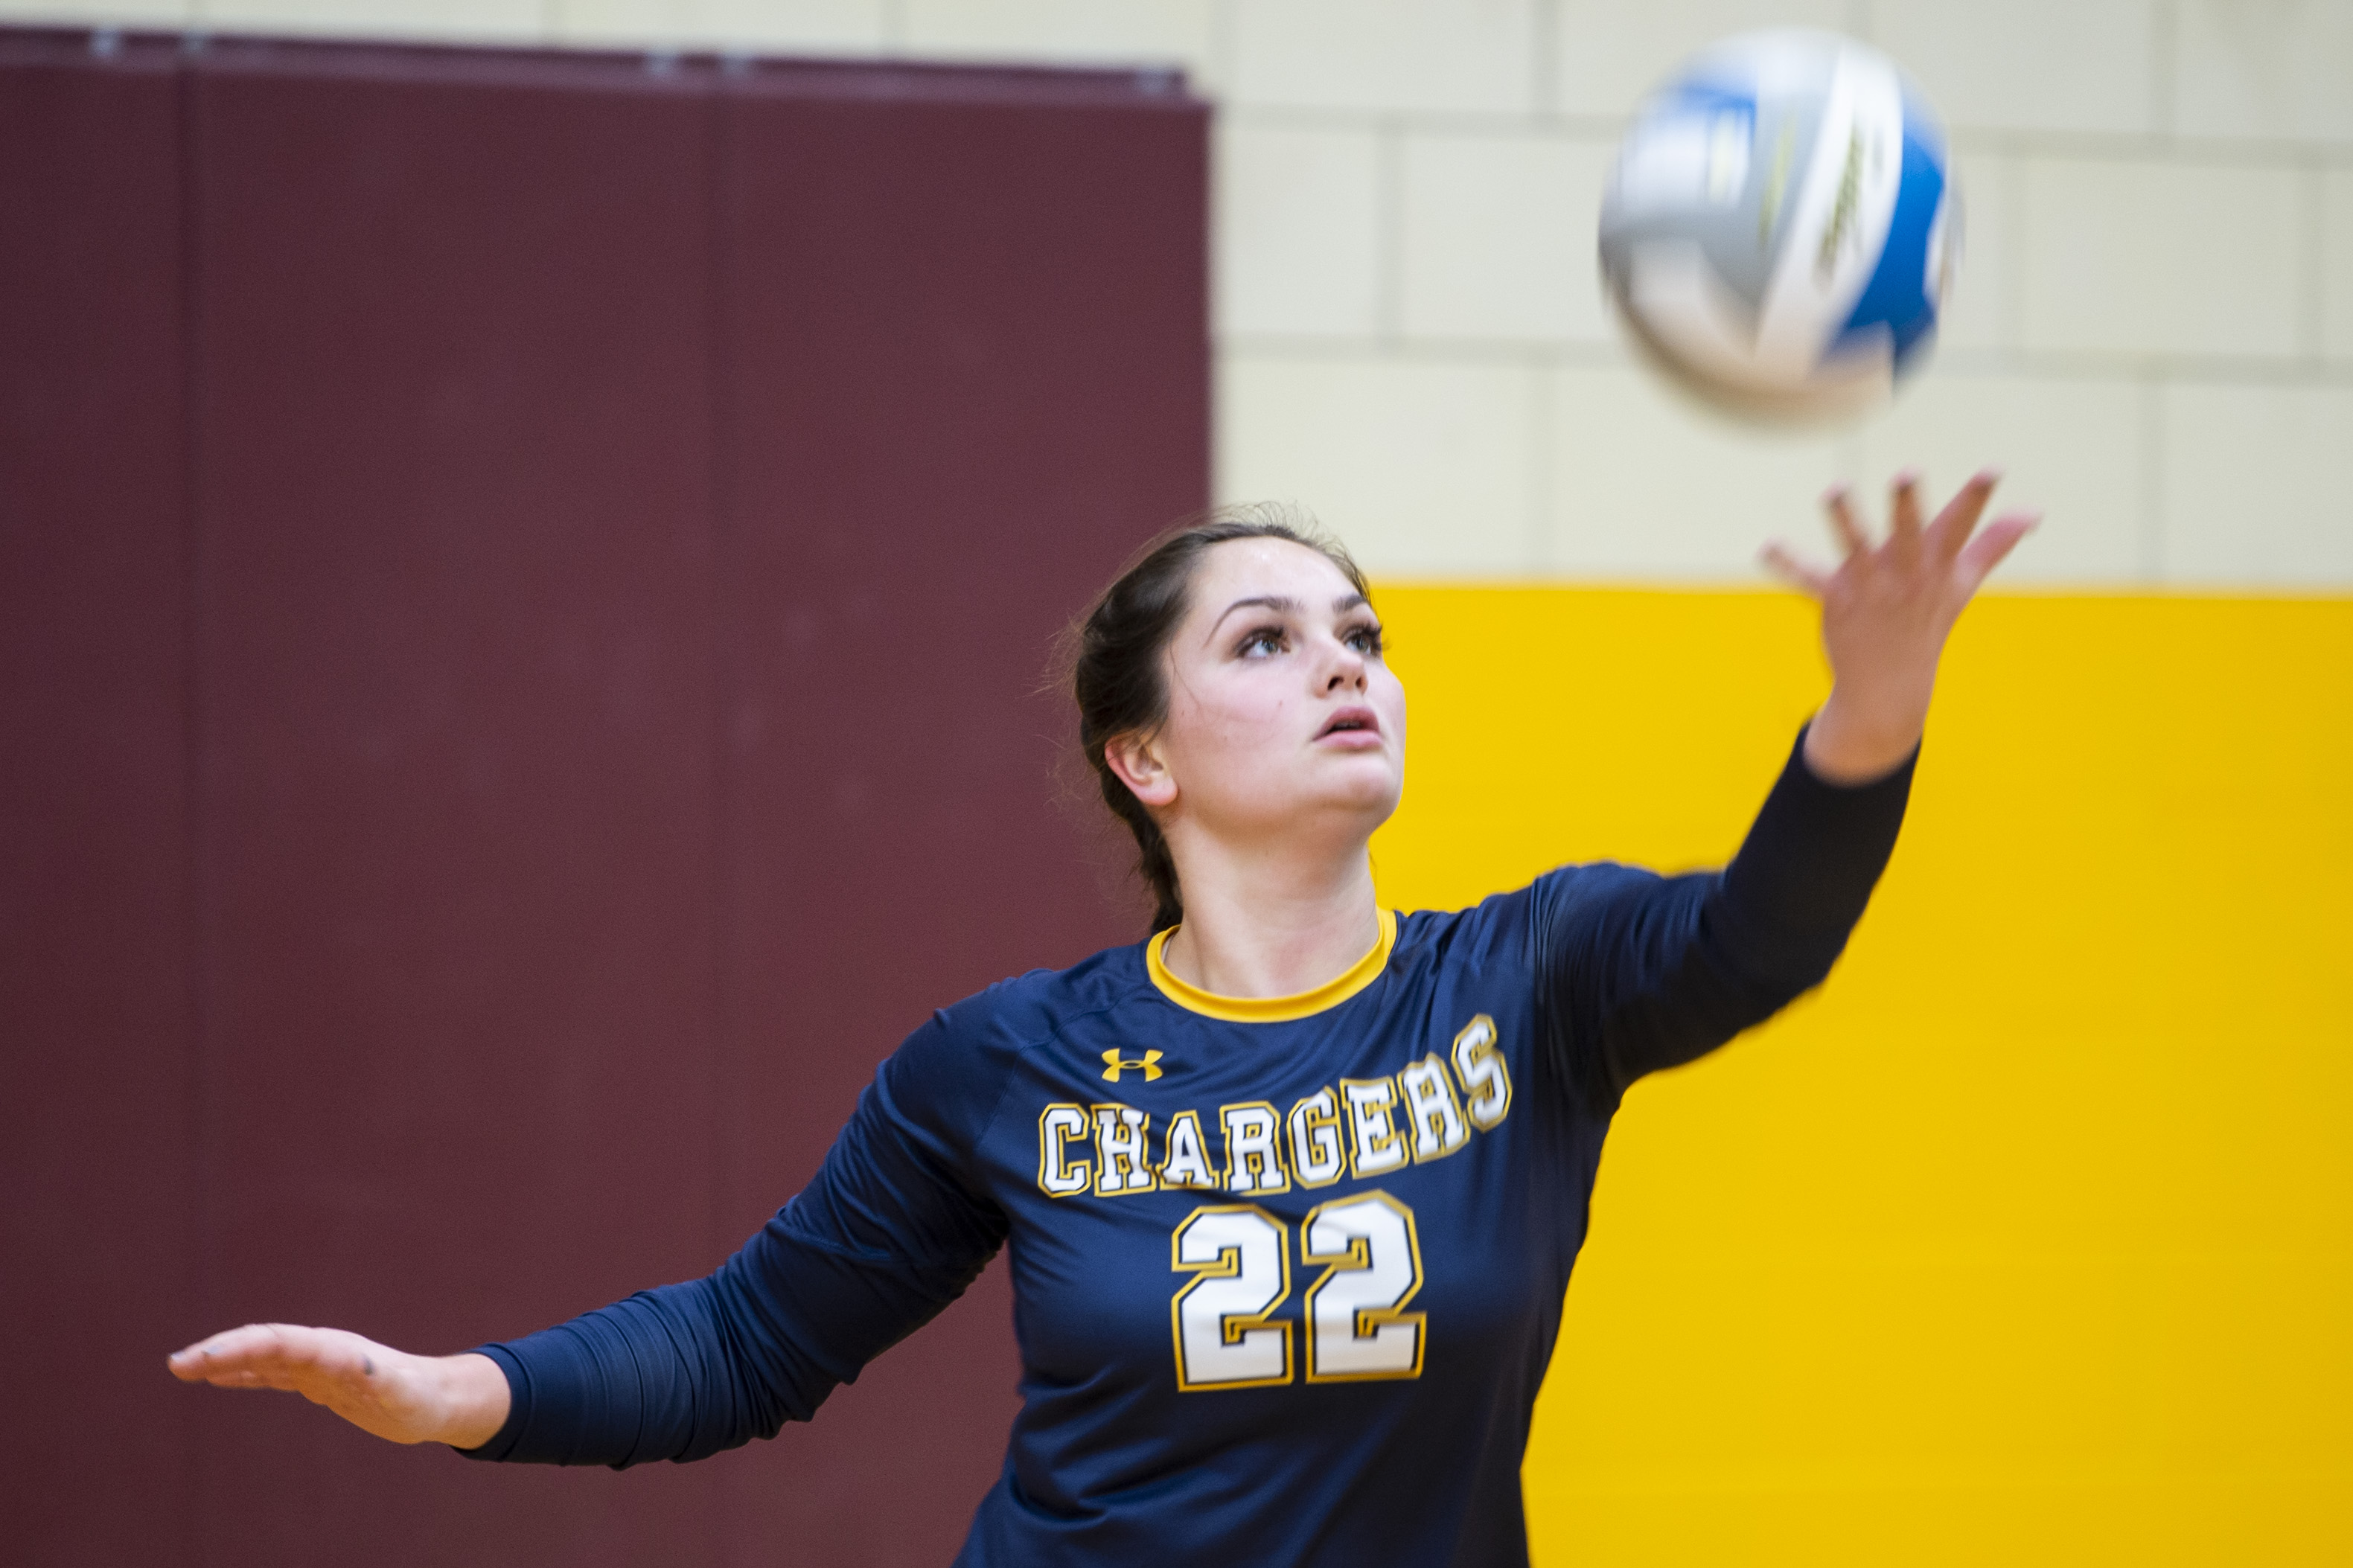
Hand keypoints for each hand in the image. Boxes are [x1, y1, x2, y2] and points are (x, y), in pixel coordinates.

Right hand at [167, 1323, 509, 1448]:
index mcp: (335, 1350)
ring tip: (183, 1367)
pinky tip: (219, 1378)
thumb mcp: (401, 1393)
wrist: (436, 1399)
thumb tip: (360, 1369)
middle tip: (177, 1364)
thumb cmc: (421, 1397)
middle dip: (220, 1352)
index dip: (241, 1348)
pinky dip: (244, 1373)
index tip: (204, 1359)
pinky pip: (272, 1374)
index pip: (279, 1343)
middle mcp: (321, 1351)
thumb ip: (381, 1380)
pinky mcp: (318, 1381)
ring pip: (262, 1356)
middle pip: (263, 1345)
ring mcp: (317, 1365)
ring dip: (225, 1360)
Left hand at [1763, 468, 2034, 782]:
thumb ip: (1993, 544)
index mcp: (1938, 567)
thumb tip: (2034, 512)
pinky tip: (1768, 548)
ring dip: (1844, 520)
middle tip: (1906, 473)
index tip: (1993, 469)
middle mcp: (1906, 576)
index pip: (1962, 528)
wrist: (1890, 687)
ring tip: (1833, 491)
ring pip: (1856, 549)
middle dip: (1907, 507)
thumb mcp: (1961, 584)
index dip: (1977, 499)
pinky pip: (1809, 579)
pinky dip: (1787, 564)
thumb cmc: (1927, 623)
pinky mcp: (1837, 601)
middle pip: (1909, 537)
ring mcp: (1871, 590)